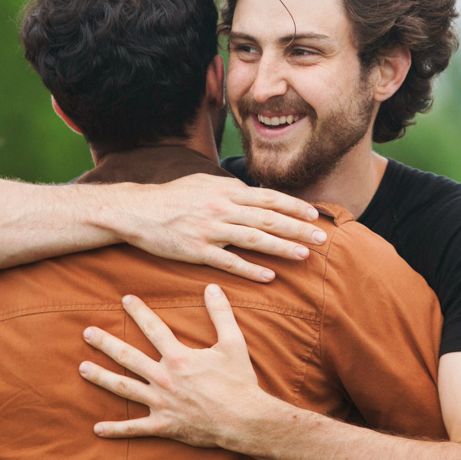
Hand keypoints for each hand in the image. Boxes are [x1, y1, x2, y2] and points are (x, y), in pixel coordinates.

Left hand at [79, 285, 260, 446]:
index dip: (139, 312)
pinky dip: (116, 429)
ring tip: (82, 368)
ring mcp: (161, 403)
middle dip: (106, 343)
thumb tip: (213, 287)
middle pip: (128, 357)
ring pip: (124, 388)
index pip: (153, 328)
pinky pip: (135, 428)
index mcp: (179, 357)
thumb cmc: (239, 381)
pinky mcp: (163, 425)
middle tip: (87, 332)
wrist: (245, 420)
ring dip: (101, 377)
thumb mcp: (233, 343)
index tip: (124, 299)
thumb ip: (221, 313)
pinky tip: (97, 428)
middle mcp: (164, 378)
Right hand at [103, 173, 323, 282]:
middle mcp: (222, 208)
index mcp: (225, 190)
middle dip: (298, 227)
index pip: (268, 197)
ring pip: (254, 239)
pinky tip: (269, 276)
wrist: (138, 211)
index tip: (315, 214)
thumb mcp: (203, 183)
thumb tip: (253, 193)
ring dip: (282, 248)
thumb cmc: (173, 196)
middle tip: (322, 237)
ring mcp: (210, 230)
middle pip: (268, 218)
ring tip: (304, 255)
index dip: (294, 205)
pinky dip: (251, 270)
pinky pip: (229, 262)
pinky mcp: (197, 251)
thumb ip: (230, 189)